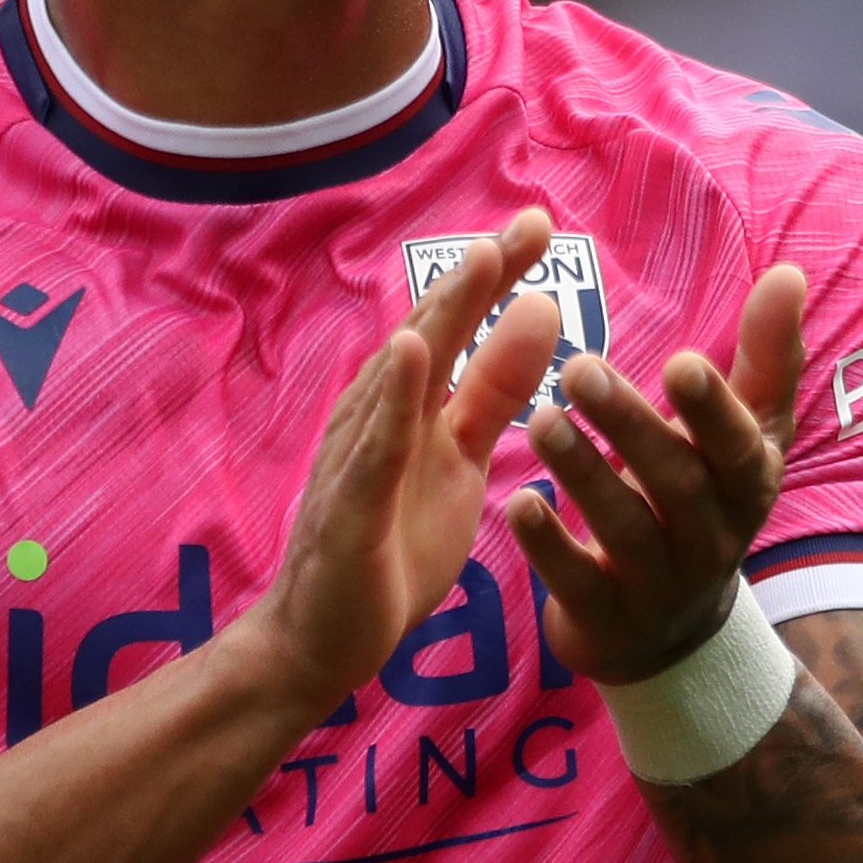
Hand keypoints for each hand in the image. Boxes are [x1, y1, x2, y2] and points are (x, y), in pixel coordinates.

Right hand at [241, 212, 563, 706]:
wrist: (321, 641)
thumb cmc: (390, 546)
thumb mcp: (460, 460)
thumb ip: (492, 391)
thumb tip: (537, 313)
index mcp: (410, 405)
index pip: (454, 326)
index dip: (494, 274)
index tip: (541, 224)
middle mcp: (377, 417)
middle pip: (429, 332)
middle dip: (478, 275)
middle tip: (532, 222)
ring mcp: (357, 459)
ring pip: (400, 378)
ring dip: (438, 317)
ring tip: (479, 262)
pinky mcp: (350, 510)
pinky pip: (374, 451)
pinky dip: (393, 400)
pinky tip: (412, 355)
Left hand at [511, 265, 807, 681]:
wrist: (673, 634)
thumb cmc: (705, 502)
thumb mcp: (748, 438)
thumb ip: (765, 358)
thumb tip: (789, 272)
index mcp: (746, 483)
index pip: (737, 445)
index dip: (713, 409)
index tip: (680, 361)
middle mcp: (711, 537)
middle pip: (676, 481)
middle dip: (630, 427)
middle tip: (578, 370)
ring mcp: (659, 583)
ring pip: (624, 528)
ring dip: (583, 474)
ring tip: (541, 421)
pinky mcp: (606, 619)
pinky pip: (577, 582)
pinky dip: (549, 546)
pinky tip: (518, 505)